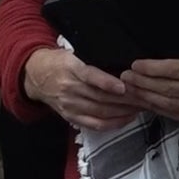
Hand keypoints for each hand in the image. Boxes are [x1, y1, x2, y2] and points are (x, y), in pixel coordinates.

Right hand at [22, 48, 138, 131]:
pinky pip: (95, 124)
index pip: (89, 77)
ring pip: (101, 111)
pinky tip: (126, 118)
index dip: (107, 83)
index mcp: (69, 69)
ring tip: (140, 107)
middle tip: (145, 97)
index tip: (123, 86)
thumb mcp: (71, 55)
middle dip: (126, 99)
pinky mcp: (70, 116)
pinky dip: (113, 123)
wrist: (34, 76)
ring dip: (124, 111)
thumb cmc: (58, 62)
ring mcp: (69, 105)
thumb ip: (92, 65)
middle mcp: (69, 88)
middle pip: (101, 97)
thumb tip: (120, 72)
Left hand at [121, 54, 178, 123]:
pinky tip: (147, 103)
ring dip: (146, 97)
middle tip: (123, 76)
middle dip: (142, 83)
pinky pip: (177, 114)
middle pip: (166, 89)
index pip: (175, 71)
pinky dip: (159, 108)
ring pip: (168, 104)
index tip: (134, 64)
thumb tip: (167, 54)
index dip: (152, 69)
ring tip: (129, 89)